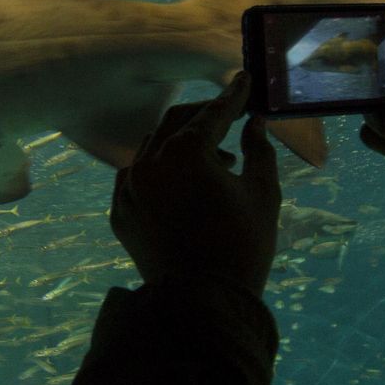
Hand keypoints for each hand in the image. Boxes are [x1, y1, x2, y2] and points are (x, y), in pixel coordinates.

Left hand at [111, 72, 280, 295]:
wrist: (203, 304)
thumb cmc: (242, 246)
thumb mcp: (263, 193)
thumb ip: (259, 150)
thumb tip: (255, 124)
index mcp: (185, 153)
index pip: (213, 113)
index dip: (233, 96)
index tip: (244, 80)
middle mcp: (149, 163)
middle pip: (176, 122)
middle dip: (204, 115)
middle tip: (230, 115)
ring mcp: (129, 189)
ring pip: (153, 148)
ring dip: (183, 144)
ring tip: (217, 161)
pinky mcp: (121, 213)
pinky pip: (137, 178)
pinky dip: (161, 171)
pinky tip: (184, 185)